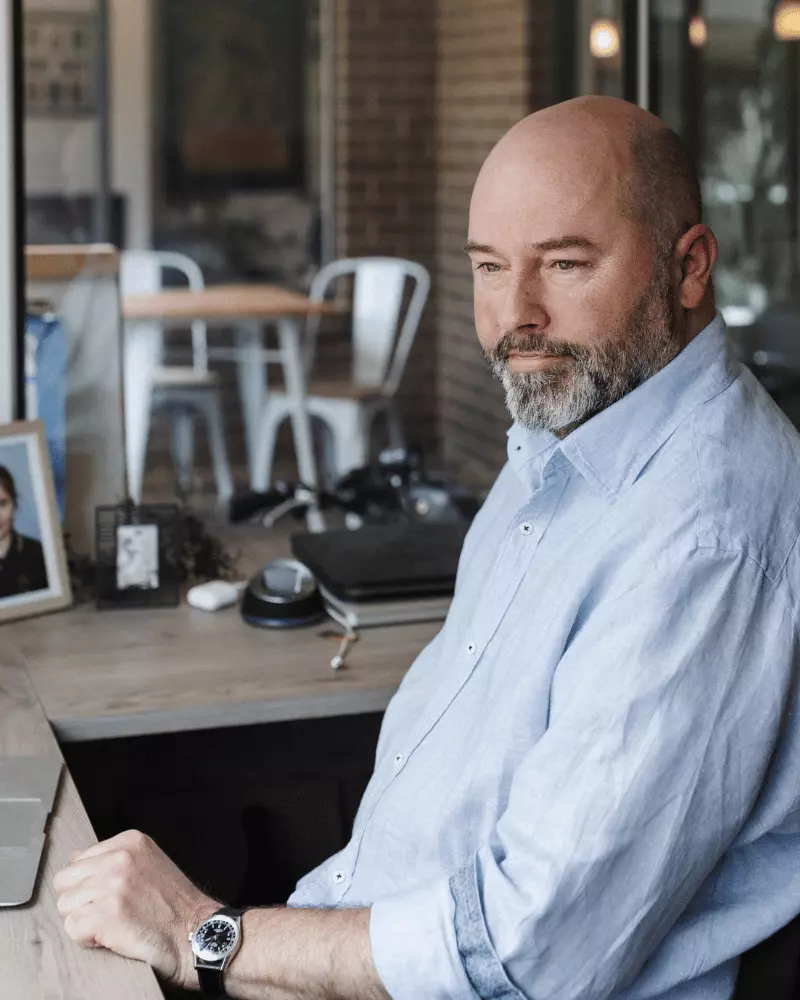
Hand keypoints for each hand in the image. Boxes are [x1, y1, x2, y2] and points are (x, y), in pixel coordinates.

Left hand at [53, 829, 217, 988]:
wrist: (198, 932)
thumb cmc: (175, 905)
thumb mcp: (149, 864)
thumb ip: (115, 859)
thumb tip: (76, 864)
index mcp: (130, 841)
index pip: (77, 860)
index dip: (89, 884)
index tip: (111, 895)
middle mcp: (119, 858)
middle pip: (64, 882)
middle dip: (80, 901)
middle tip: (106, 911)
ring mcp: (112, 885)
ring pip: (65, 906)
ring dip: (84, 921)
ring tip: (113, 922)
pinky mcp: (106, 915)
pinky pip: (72, 929)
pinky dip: (88, 939)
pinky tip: (113, 935)